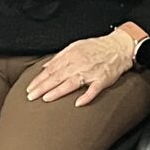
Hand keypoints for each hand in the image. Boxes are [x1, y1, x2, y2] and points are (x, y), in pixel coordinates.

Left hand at [25, 31, 140, 106]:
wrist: (119, 46)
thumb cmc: (97, 47)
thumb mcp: (76, 46)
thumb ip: (60, 57)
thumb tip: (44, 66)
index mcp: (72, 55)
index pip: (51, 69)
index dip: (39, 79)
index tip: (30, 89)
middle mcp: (79, 63)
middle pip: (58, 76)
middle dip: (43, 87)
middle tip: (31, 96)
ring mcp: (91, 72)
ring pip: (72, 82)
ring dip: (58, 91)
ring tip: (46, 98)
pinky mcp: (103, 79)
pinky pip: (94, 89)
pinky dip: (87, 96)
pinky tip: (78, 103)